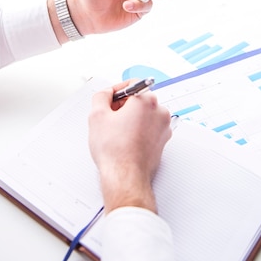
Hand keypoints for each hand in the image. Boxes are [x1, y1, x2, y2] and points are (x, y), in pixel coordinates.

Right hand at [88, 82, 171, 212]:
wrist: (125, 177)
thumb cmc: (115, 151)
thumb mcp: (97, 115)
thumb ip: (101, 96)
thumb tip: (106, 94)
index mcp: (147, 101)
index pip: (132, 83)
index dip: (117, 90)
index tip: (110, 98)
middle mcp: (160, 112)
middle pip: (139, 99)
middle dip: (124, 105)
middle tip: (110, 117)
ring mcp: (164, 127)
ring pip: (145, 114)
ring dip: (131, 118)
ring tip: (117, 132)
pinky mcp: (163, 141)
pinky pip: (149, 128)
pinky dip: (138, 130)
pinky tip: (125, 140)